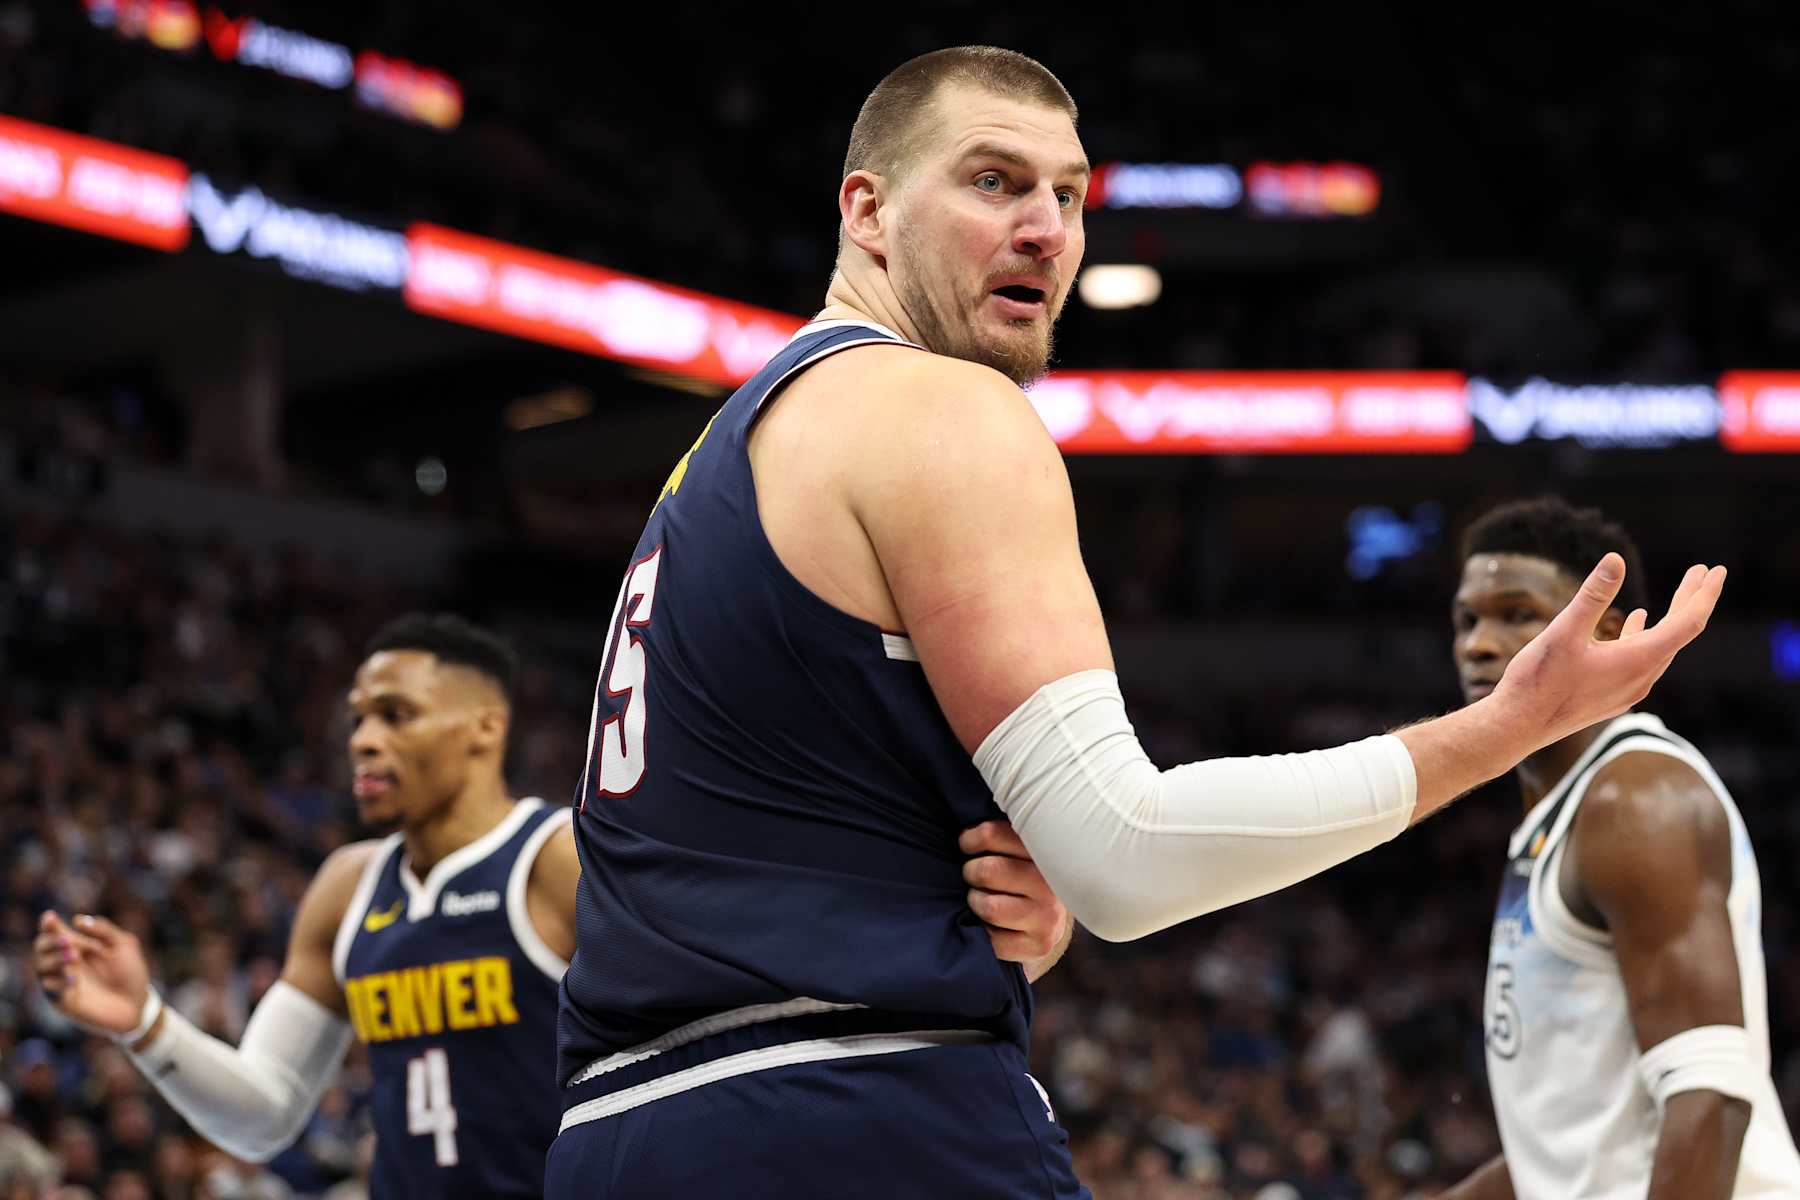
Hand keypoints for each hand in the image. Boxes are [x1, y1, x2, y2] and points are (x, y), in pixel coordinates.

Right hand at [34, 911, 151, 1036]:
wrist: (137, 1003)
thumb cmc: (130, 972)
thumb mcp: (123, 944)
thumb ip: (103, 929)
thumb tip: (77, 919)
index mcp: (78, 945)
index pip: (55, 931)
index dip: (48, 924)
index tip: (50, 917)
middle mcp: (65, 961)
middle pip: (41, 946)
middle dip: (51, 941)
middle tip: (69, 942)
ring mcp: (62, 981)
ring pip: (41, 966)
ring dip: (54, 959)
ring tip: (73, 958)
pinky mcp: (62, 1000)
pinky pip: (49, 989)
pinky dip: (58, 981)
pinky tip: (75, 979)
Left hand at [959, 820, 1070, 970]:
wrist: (1048, 918)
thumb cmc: (1021, 872)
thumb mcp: (1017, 846)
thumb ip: (1000, 830)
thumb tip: (962, 814)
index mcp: (1044, 849)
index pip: (992, 834)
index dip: (970, 840)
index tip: (968, 845)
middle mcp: (1052, 883)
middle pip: (987, 871)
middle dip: (971, 873)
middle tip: (974, 875)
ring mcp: (1048, 916)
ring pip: (988, 905)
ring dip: (974, 901)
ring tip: (980, 897)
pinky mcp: (1038, 944)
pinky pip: (991, 938)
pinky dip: (982, 930)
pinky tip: (989, 923)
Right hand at [1494, 555, 1724, 749]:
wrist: (1517, 727)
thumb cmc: (1538, 681)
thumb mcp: (1564, 631)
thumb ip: (1593, 596)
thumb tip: (1616, 560)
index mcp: (1636, 660)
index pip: (1688, 622)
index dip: (1704, 594)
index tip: (1716, 571)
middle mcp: (1640, 678)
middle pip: (1679, 634)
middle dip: (1691, 600)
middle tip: (1703, 572)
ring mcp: (1627, 690)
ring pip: (1661, 648)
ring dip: (1671, 619)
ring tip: (1679, 595)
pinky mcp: (1612, 696)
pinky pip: (1643, 661)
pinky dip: (1645, 637)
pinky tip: (1635, 623)